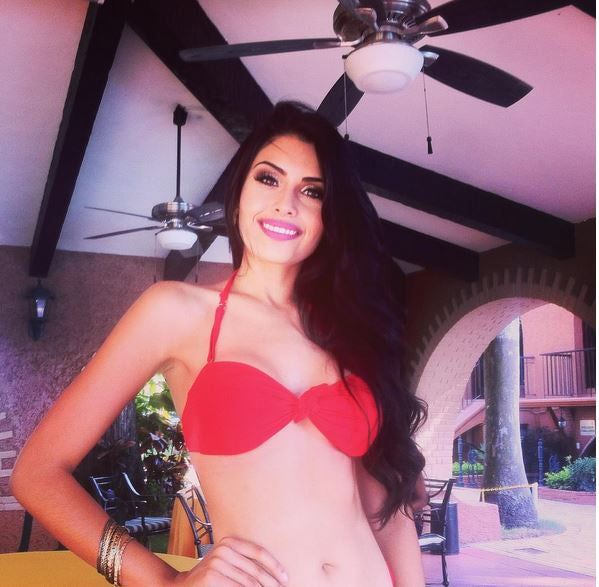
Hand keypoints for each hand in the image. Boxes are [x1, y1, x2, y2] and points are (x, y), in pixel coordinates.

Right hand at [173, 536, 288, 585]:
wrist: (183, 585)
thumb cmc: (210, 575)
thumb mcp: (226, 562)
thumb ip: (244, 563)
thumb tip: (273, 574)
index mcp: (230, 542)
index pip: (258, 552)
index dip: (274, 566)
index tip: (285, 578)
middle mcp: (224, 549)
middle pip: (256, 570)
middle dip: (271, 583)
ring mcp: (217, 563)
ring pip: (249, 584)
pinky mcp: (212, 576)